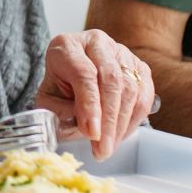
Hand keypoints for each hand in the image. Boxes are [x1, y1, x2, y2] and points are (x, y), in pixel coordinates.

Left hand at [31, 30, 156, 160]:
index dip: (89, 105)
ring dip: (121, 124)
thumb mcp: (47, 101)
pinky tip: (121, 135)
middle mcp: (96, 43)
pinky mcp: (139, 66)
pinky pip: (144, 94)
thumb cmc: (58, 89)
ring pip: (130, 88)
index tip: (91, 133)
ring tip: (109, 147)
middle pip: (111, 81)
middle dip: (108, 121)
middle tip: (103, 149)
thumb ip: (60, 113)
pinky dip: (134, 119)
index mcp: (68, 46)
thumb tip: (87, 129)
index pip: (84, 73)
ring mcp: (121, 52)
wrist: (70, 77)